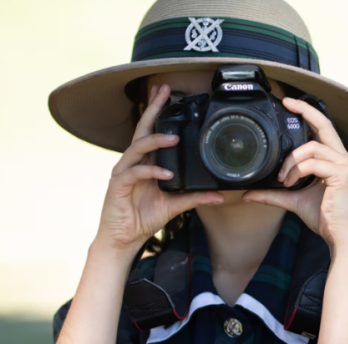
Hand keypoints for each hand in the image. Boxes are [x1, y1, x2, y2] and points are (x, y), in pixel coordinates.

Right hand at [95, 84, 223, 253]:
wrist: (124, 238)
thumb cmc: (145, 217)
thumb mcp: (175, 205)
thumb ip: (195, 196)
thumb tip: (220, 195)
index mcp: (145, 163)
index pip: (151, 131)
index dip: (158, 111)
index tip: (168, 93)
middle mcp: (132, 163)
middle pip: (141, 130)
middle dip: (152, 109)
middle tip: (164, 92)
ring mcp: (123, 173)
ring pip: (137, 148)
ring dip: (156, 141)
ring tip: (174, 138)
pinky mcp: (117, 186)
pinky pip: (134, 174)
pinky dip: (151, 171)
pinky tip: (166, 174)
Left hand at [242, 97, 347, 250]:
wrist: (340, 237)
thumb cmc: (324, 218)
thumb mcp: (294, 201)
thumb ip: (273, 194)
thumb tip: (248, 193)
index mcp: (335, 161)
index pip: (323, 130)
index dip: (307, 114)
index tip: (289, 104)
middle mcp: (343, 159)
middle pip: (325, 125)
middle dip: (305, 110)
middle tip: (286, 102)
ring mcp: (345, 165)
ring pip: (311, 147)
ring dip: (291, 161)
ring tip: (283, 178)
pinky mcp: (342, 174)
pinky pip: (313, 163)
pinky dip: (297, 170)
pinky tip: (290, 182)